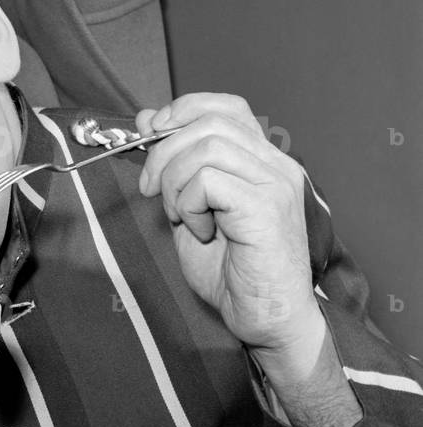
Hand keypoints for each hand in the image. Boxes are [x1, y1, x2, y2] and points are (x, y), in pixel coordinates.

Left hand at [135, 93, 320, 356]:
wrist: (266, 319)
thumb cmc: (232, 272)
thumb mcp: (191, 210)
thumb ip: (175, 168)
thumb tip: (148, 121)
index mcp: (262, 162)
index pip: (226, 107)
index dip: (183, 111)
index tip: (152, 136)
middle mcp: (277, 165)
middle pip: (209, 122)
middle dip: (164, 151)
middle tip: (151, 190)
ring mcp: (276, 184)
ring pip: (206, 147)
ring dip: (175, 181)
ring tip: (180, 216)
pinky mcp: (267, 208)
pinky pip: (209, 181)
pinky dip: (189, 204)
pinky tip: (200, 231)